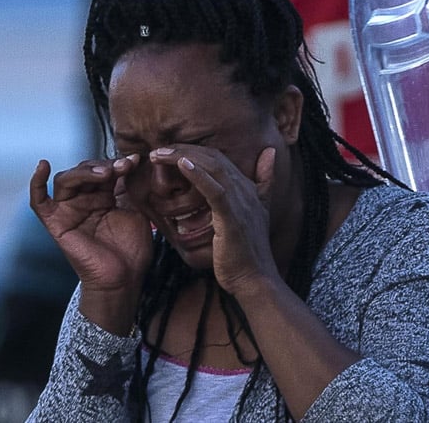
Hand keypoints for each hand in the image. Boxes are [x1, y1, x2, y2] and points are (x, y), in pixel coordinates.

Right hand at [29, 156, 152, 298]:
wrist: (124, 277)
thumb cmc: (132, 248)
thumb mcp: (136, 210)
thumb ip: (130, 187)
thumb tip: (132, 160)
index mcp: (105, 196)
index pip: (106, 170)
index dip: (118, 163)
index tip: (135, 161)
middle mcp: (85, 200)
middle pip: (86, 171)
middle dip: (104, 166)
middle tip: (121, 167)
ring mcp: (69, 210)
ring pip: (67, 180)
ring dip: (85, 172)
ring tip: (105, 173)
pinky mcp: (56, 222)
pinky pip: (39, 201)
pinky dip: (37, 183)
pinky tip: (42, 166)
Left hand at [148, 144, 280, 296]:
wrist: (255, 278)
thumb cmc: (248, 251)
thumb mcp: (260, 211)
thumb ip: (264, 182)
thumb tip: (271, 152)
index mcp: (248, 188)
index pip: (219, 159)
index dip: (195, 151)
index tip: (169, 152)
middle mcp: (246, 190)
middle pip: (214, 158)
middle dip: (184, 149)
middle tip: (157, 150)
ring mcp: (240, 202)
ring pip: (213, 169)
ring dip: (184, 156)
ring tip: (159, 154)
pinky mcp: (232, 217)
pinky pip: (214, 191)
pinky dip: (199, 175)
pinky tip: (181, 165)